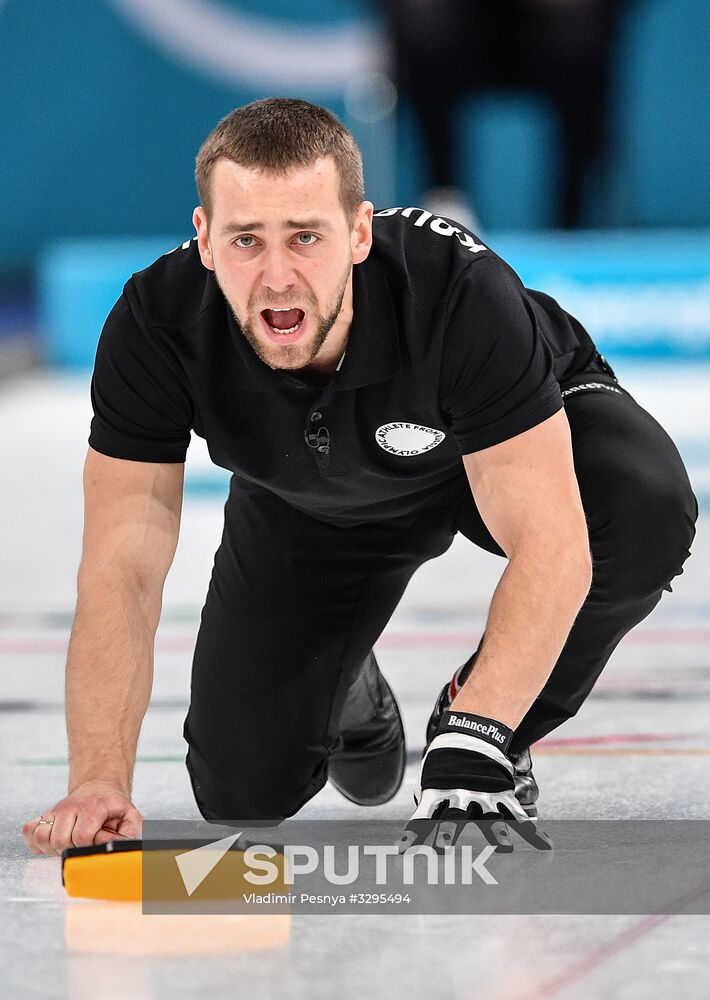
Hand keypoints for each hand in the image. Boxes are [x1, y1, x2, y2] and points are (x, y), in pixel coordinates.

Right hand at [23, 781, 142, 856]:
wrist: (99, 788)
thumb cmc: (113, 807)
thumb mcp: (130, 816)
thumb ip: (130, 833)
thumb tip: (122, 850)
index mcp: (93, 807)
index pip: (81, 836)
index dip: (87, 848)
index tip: (94, 847)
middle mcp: (71, 806)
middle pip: (59, 840)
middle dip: (70, 851)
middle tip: (80, 849)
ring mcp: (56, 810)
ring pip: (41, 836)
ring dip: (52, 849)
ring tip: (67, 848)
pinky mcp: (45, 815)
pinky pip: (30, 831)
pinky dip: (37, 842)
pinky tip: (51, 844)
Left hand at [400, 710, 551, 852]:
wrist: (470, 734)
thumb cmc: (446, 765)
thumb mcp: (430, 781)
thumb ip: (426, 805)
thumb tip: (411, 836)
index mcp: (439, 794)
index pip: (423, 819)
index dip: (413, 835)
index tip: (401, 851)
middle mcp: (460, 797)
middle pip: (454, 820)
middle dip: (448, 836)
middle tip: (442, 850)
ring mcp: (483, 797)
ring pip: (490, 820)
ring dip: (497, 837)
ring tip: (506, 849)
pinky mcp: (501, 795)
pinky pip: (517, 814)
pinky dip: (532, 832)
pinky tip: (545, 845)